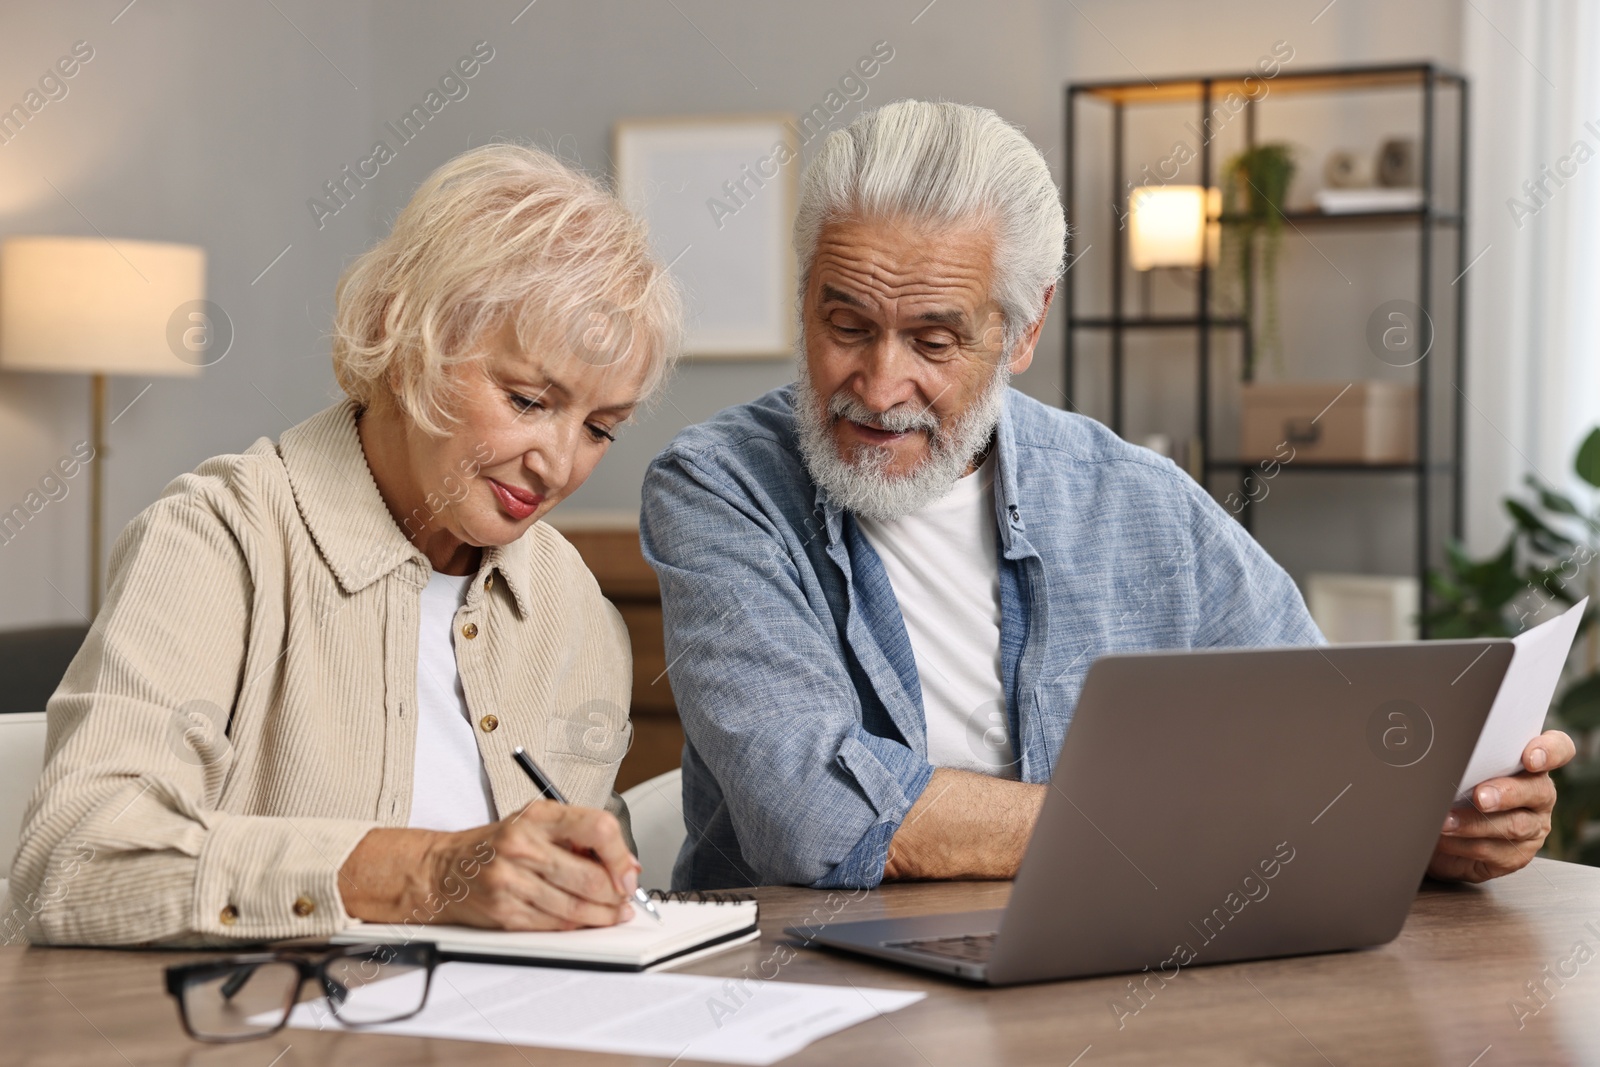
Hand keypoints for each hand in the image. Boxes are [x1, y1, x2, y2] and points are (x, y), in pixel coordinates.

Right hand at [341, 801, 639, 929]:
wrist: (443, 869)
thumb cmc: (497, 844)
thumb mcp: (536, 821)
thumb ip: (579, 835)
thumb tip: (624, 865)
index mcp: (537, 816)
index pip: (596, 828)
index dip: (621, 855)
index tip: (629, 873)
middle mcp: (523, 847)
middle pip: (590, 876)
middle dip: (616, 894)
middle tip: (625, 899)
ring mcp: (512, 881)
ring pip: (576, 907)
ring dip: (602, 916)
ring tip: (612, 913)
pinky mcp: (505, 912)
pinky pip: (554, 925)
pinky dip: (575, 926)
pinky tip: (582, 920)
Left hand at [1427, 730, 1575, 882]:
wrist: (1439, 834)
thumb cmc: (1453, 793)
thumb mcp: (1460, 772)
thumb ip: (1467, 761)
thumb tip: (1445, 754)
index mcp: (1528, 765)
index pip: (1558, 749)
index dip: (1550, 751)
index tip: (1530, 759)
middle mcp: (1537, 795)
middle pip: (1536, 790)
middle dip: (1505, 793)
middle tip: (1480, 797)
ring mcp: (1531, 827)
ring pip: (1514, 825)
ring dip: (1476, 823)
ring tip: (1446, 821)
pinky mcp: (1516, 855)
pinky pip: (1495, 851)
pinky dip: (1465, 844)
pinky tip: (1446, 839)